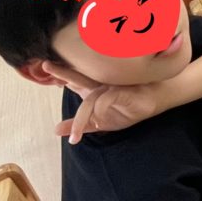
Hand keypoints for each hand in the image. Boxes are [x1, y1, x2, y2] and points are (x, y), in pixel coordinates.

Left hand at [42, 62, 167, 143]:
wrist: (156, 101)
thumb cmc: (129, 108)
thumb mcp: (101, 123)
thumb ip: (81, 124)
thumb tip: (55, 130)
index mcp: (95, 88)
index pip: (75, 80)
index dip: (61, 75)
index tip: (45, 67)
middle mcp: (102, 83)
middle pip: (79, 78)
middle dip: (62, 72)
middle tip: (45, 65)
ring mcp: (113, 86)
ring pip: (91, 97)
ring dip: (81, 117)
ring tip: (75, 136)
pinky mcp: (124, 92)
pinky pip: (107, 99)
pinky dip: (100, 109)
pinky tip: (97, 118)